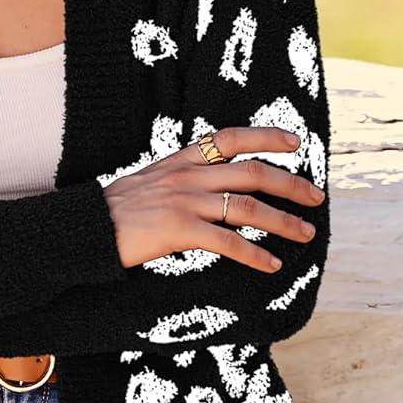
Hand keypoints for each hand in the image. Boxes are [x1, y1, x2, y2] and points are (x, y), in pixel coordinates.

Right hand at [101, 125, 325, 270]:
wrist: (86, 228)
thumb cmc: (118, 211)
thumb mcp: (153, 181)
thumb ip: (184, 179)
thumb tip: (215, 189)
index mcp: (183, 159)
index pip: (232, 138)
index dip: (267, 137)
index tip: (296, 144)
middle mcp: (189, 175)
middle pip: (254, 173)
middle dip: (291, 185)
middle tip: (316, 197)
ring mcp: (185, 201)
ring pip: (248, 208)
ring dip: (283, 222)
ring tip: (305, 234)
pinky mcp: (179, 230)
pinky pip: (227, 242)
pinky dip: (254, 255)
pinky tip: (271, 265)